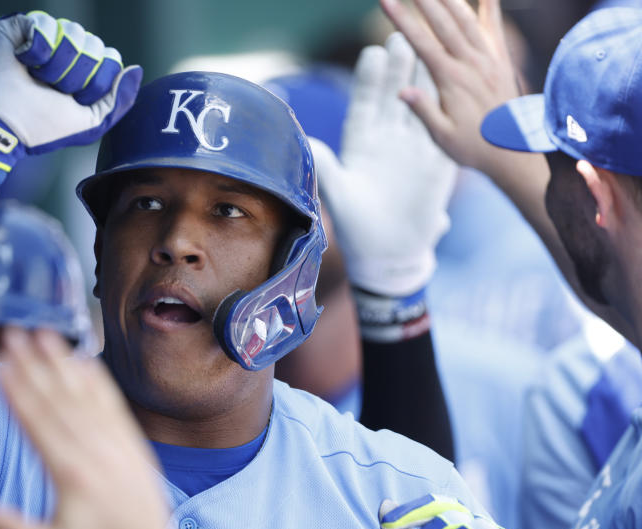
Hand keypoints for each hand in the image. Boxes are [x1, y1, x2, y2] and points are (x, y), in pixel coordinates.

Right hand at [0, 11, 140, 159]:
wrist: (0, 125)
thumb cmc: (40, 127)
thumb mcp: (89, 123)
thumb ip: (117, 101)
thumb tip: (135, 69)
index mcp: (84, 70)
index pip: (110, 61)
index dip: (95, 83)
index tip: (73, 100)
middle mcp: (67, 50)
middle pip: (95, 47)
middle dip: (74, 77)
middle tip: (49, 90)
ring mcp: (46, 36)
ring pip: (73, 34)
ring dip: (54, 66)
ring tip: (34, 78)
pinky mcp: (23, 25)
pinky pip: (47, 25)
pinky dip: (36, 51)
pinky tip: (22, 62)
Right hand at [0, 328, 172, 528]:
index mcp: (71, 474)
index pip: (37, 422)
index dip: (17, 389)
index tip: (0, 362)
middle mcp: (96, 452)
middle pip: (58, 399)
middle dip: (33, 364)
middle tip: (14, 333)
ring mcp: (118, 445)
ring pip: (85, 395)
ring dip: (63, 363)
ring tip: (45, 334)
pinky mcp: (134, 446)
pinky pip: (114, 406)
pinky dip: (99, 381)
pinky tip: (86, 361)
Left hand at [312, 33, 455, 296]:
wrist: (390, 255)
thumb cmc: (358, 229)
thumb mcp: (340, 197)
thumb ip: (327, 168)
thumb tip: (307, 142)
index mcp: (360, 144)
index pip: (365, 104)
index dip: (369, 80)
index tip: (373, 52)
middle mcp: (387, 140)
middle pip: (394, 95)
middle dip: (400, 66)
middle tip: (405, 34)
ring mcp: (414, 147)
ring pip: (422, 105)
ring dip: (426, 78)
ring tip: (433, 47)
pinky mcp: (437, 161)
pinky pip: (446, 128)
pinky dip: (451, 107)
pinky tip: (459, 82)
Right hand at [379, 0, 519, 174]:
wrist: (513, 151)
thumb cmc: (473, 147)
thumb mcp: (443, 137)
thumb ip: (423, 111)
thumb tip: (401, 92)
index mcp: (451, 81)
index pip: (421, 43)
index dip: (402, 20)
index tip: (387, 1)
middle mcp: (471, 63)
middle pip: (443, 23)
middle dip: (423, 0)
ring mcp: (489, 58)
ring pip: (467, 19)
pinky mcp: (501, 59)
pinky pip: (494, 26)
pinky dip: (489, 5)